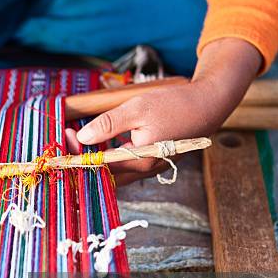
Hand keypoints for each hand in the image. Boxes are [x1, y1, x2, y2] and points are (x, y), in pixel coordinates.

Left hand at [70, 39, 261, 184]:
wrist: (209, 105)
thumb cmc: (175, 104)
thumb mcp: (137, 108)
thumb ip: (109, 124)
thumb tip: (84, 137)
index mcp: (140, 161)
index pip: (100, 166)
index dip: (80, 153)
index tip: (69, 133)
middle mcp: (145, 170)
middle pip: (107, 173)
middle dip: (86, 157)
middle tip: (72, 135)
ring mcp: (151, 167)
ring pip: (116, 170)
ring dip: (97, 156)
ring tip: (83, 136)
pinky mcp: (154, 160)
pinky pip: (127, 164)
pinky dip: (112, 155)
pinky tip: (105, 139)